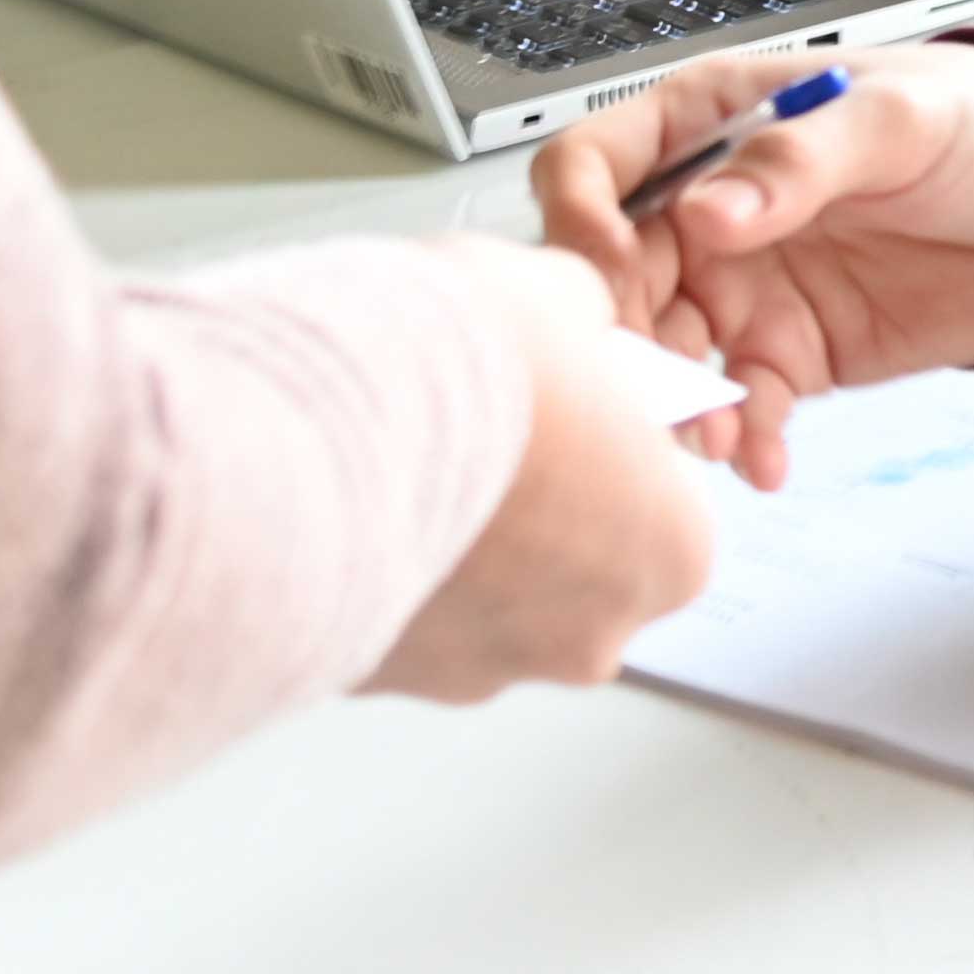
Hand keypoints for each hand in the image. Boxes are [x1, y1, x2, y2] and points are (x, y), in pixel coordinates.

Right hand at [362, 242, 722, 700]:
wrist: (302, 435)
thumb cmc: (452, 376)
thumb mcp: (554, 291)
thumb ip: (582, 321)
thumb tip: (569, 321)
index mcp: (671, 550)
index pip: (664, 496)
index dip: (606, 435)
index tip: (561, 400)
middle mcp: (591, 633)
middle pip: (579, 559)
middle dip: (537, 502)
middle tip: (475, 426)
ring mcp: (487, 669)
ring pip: (487, 599)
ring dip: (456, 542)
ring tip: (398, 455)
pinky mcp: (390, 682)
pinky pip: (402, 618)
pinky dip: (384, 567)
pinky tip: (352, 498)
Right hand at [532, 46, 973, 487]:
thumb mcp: (897, 121)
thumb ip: (799, 162)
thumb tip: (706, 212)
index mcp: (709, 123)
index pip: (596, 164)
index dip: (581, 220)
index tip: (607, 274)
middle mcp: (706, 210)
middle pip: (613, 275)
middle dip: (618, 336)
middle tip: (649, 384)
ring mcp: (743, 287)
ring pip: (664, 353)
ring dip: (675, 401)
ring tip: (715, 437)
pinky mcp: (789, 354)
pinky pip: (741, 405)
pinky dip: (744, 439)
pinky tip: (767, 462)